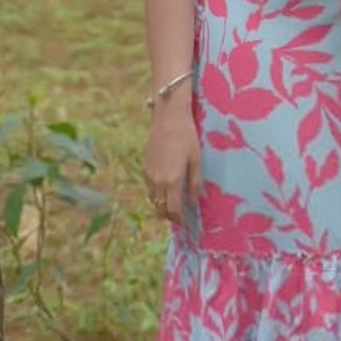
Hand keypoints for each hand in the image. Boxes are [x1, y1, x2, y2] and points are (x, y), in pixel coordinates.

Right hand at [143, 100, 199, 223]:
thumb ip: (195, 182)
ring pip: (152, 199)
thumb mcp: (196, 159)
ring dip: (161, 206)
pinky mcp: (145, 166)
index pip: (173, 209)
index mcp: (172, 180)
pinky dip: (156, 194)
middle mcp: (157, 181)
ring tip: (172, 206)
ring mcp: (148, 174)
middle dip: (169, 216)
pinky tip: (165, 190)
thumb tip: (194, 199)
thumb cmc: (186, 136)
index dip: (179, 219)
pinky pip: (149, 188)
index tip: (185, 224)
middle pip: (160, 208)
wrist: (167, 117)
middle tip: (180, 218)